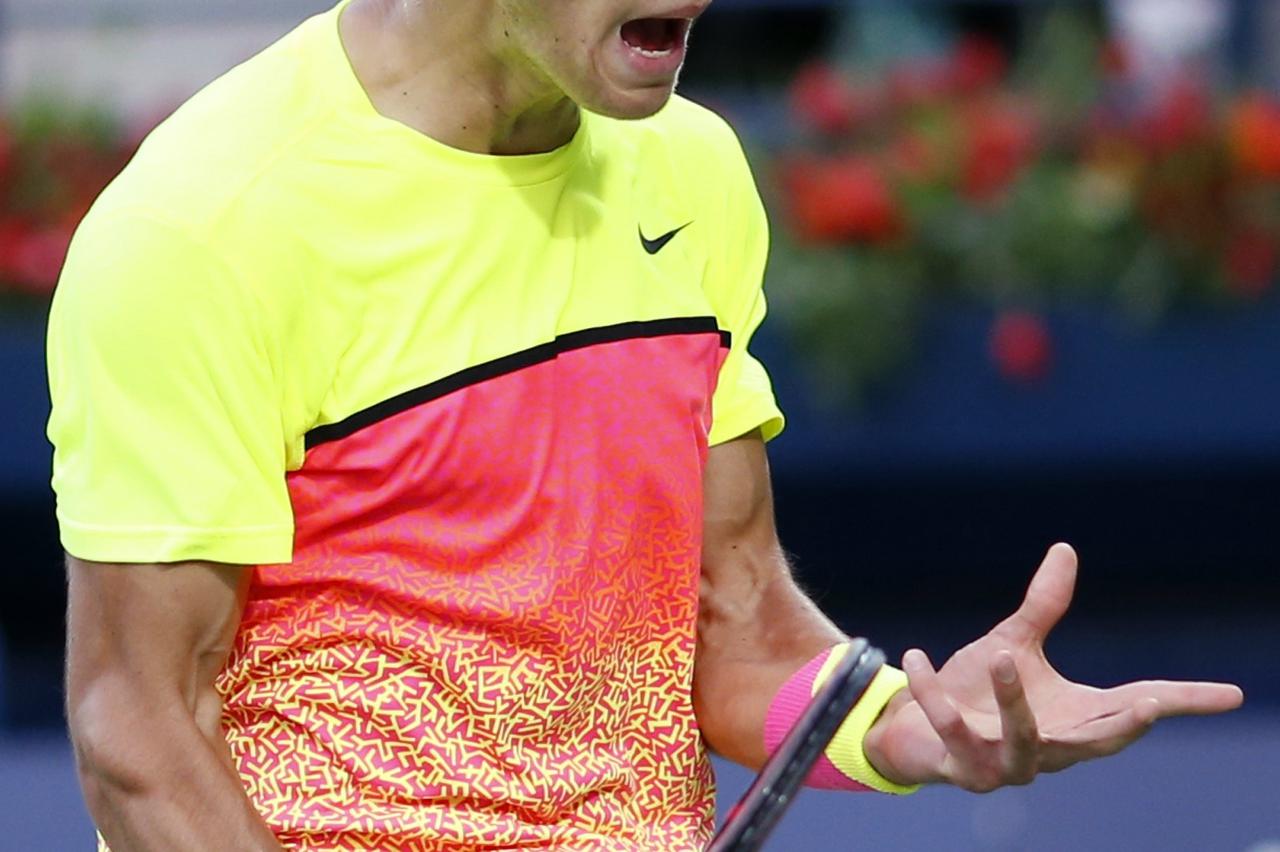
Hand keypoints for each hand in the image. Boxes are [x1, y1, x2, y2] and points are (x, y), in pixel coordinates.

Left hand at [861, 543, 1243, 790]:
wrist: (918, 731)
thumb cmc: (976, 691)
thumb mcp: (1014, 643)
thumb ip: (1043, 606)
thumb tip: (1066, 548)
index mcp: (1075, 718)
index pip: (1139, 706)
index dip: (1185, 701)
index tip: (1231, 695)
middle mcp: (1053, 748)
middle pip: (1101, 740)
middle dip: (1126, 725)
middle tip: (1152, 705)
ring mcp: (1010, 764)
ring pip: (1023, 738)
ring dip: (1013, 700)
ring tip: (1000, 652)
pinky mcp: (965, 768)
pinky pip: (951, 729)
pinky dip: (933, 692)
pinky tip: (917, 656)